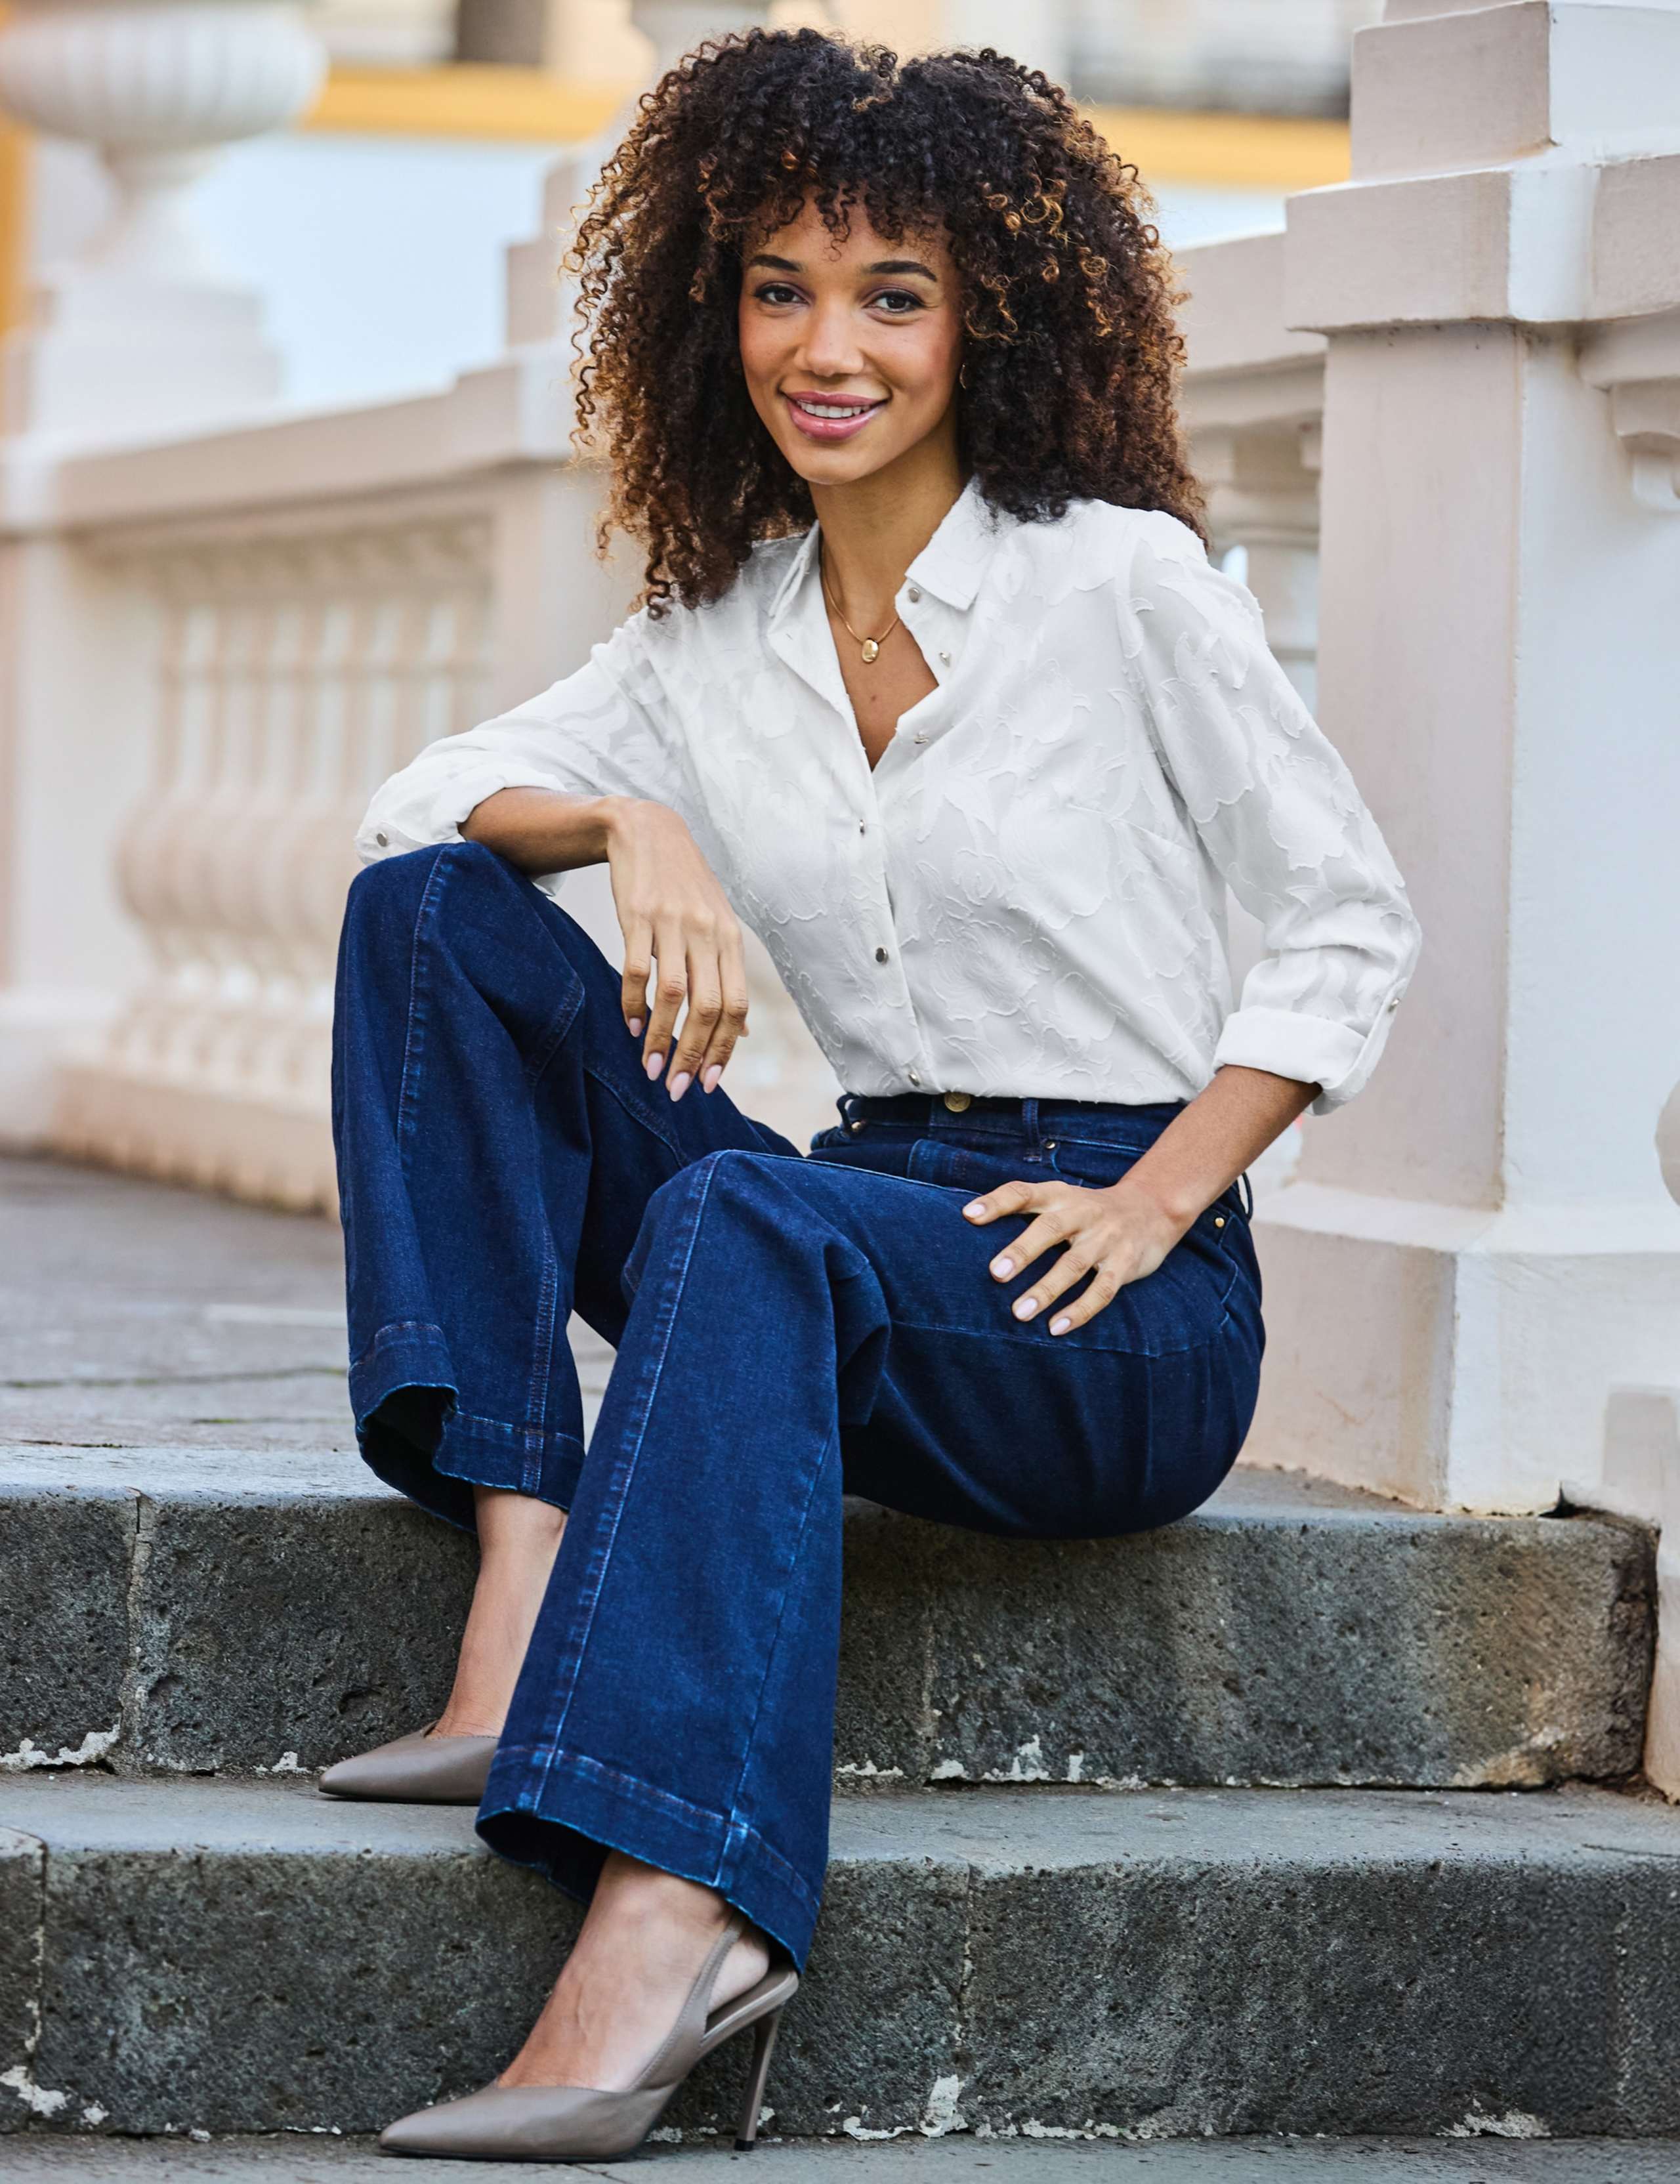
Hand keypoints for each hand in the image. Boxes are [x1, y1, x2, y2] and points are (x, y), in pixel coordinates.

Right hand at [605, 801, 748, 1099]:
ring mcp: (674, 923)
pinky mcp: (639, 915)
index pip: (736, 1005)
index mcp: (730, 940)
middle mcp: (708, 932)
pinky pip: (637, 970)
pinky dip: (633, 1003)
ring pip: (673, 995)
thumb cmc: (684, 887)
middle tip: (676, 1088)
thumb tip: (744, 1034)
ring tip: (650, 1067)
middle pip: (709, 1007)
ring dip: (660, 1038)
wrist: (647, 830)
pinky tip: (629, 1025)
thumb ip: (729, 977)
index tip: (710, 1083)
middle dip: (694, 1054)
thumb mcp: (716, 926)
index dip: (725, 1048)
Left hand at [961, 1175, 1188, 1334]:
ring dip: (1046, 1290)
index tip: (968, 1215)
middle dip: (1022, 1251)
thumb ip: (1026, 1208)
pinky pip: (1102, 1290)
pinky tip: (1057, 1328)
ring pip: (1073, 1265)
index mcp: (1060, 1196)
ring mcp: (1105, 1239)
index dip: (996, 1202)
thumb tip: (969, 1222)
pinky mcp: (1124, 1264)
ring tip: (1019, 1313)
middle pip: (1050, 1229)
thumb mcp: (1062, 1199)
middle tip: (995, 1274)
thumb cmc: (1089, 1210)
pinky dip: (1080, 1310)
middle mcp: (1082, 1213)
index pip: (1024, 1192)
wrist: (1153, 1208)